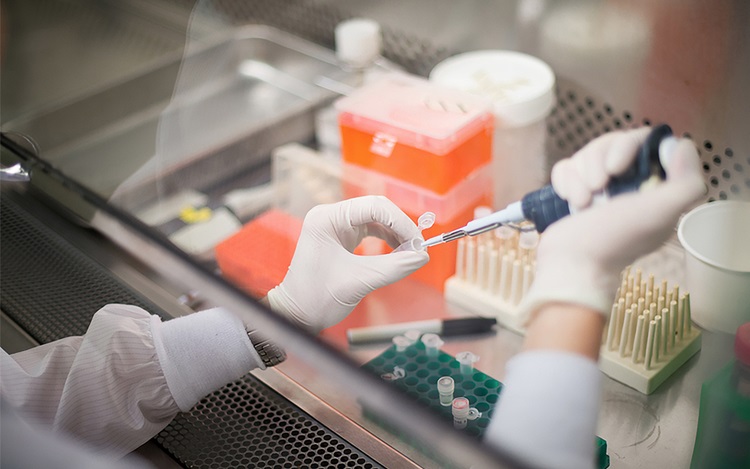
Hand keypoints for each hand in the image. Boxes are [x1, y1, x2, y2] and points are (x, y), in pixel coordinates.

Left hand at [266, 196, 428, 332]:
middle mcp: (331, 217)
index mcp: (327, 219)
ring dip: (396, 234)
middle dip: (400, 227)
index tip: (418, 241)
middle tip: (418, 248)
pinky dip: (387, 240)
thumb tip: (422, 256)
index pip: (373, 206)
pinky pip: (371, 231)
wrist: (296, 314)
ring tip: (411, 252)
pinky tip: (399, 252)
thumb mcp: (359, 282)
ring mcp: (336, 226)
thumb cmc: (316, 298)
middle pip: (377, 210)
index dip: (401, 222)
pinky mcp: (341, 237)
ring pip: (376, 220)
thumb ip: (394, 267)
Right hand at [520, 127, 705, 320]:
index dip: (628, 147)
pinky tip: (571, 201)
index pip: (644, 141)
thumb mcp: (661, 213)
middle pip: (611, 142)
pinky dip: (565, 182)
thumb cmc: (615, 240)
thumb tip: (680, 145)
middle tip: (599, 188)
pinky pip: (566, 167)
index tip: (619, 168)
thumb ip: (687, 181)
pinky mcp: (572, 191)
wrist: (572, 263)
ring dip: (580, 177)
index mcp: (653, 186)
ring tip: (583, 203)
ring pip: (586, 153)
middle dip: (599, 163)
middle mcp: (628, 184)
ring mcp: (598, 187)